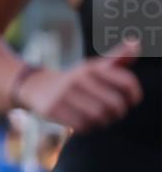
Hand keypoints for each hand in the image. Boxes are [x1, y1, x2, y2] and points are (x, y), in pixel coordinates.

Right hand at [17, 38, 142, 131]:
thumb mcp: (94, 67)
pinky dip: (86, 128)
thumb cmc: (75, 80)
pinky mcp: (52, 108)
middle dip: (117, 113)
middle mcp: (78, 78)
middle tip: (113, 113)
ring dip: (102, 122)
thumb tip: (136, 43)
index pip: (126, 82)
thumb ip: (118, 58)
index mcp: (92, 67)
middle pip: (114, 104)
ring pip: (98, 116)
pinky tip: (83, 123)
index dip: (134, 95)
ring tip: (98, 119)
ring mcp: (64, 93)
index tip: (131, 101)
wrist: (35, 86)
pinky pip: (81, 126)